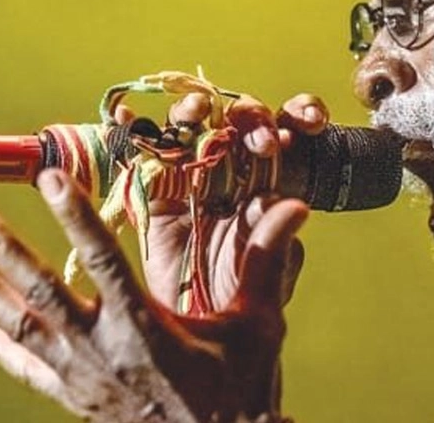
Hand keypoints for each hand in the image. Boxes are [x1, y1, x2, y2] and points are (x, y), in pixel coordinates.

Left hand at [0, 169, 306, 421]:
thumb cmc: (242, 389)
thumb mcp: (257, 325)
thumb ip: (264, 262)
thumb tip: (293, 206)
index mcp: (146, 329)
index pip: (103, 260)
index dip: (75, 216)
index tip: (47, 179)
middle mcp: (105, 352)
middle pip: (42, 292)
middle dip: (2, 248)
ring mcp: (84, 380)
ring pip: (23, 328)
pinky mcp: (78, 401)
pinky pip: (29, 374)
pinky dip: (0, 352)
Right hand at [131, 93, 328, 309]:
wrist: (193, 326)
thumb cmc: (239, 295)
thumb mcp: (266, 273)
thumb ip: (276, 239)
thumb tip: (295, 206)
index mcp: (271, 176)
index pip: (290, 130)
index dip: (301, 114)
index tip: (309, 121)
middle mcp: (233, 165)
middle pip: (241, 120)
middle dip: (251, 118)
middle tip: (259, 140)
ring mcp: (190, 170)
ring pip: (192, 123)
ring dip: (192, 108)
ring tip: (194, 111)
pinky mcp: (151, 184)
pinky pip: (139, 148)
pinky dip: (128, 125)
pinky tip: (124, 115)